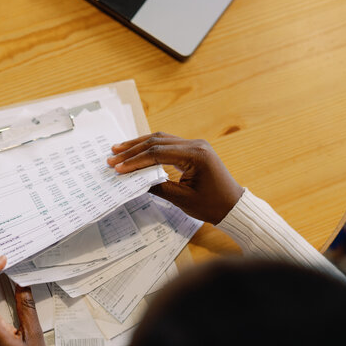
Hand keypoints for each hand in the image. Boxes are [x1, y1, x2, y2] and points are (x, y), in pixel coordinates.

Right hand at [107, 132, 243, 224]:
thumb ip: (158, 187)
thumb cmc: (211, 205)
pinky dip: (150, 147)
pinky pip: (168, 144)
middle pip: (157, 142)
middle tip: (112, 157)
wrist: (233, 206)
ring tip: (118, 149)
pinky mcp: (193, 149)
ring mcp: (195, 145)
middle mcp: (195, 145)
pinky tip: (136, 150)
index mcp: (195, 155)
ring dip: (139, 145)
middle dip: (132, 150)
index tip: (118, 168)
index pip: (157, 153)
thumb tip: (135, 181)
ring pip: (161, 139)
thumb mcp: (182, 199)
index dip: (135, 160)